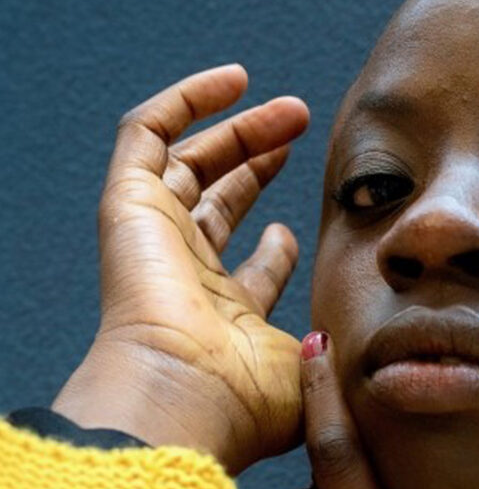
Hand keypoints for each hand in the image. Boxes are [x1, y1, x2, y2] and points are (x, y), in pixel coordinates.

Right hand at [52, 65, 309, 473]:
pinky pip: (146, 134)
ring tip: (291, 110)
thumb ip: (332, 356)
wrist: (185, 402)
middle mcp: (186, 279)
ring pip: (190, 164)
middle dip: (260, 166)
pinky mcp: (129, 207)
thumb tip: (338, 341)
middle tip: (302, 137)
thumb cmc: (248, 407)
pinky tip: (235, 82)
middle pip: (217, 205)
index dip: (277, 246)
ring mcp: (156, 240)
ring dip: (241, 131)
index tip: (299, 229)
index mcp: (225, 321)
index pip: (246, 272)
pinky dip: (187, 101)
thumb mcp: (312, 378)